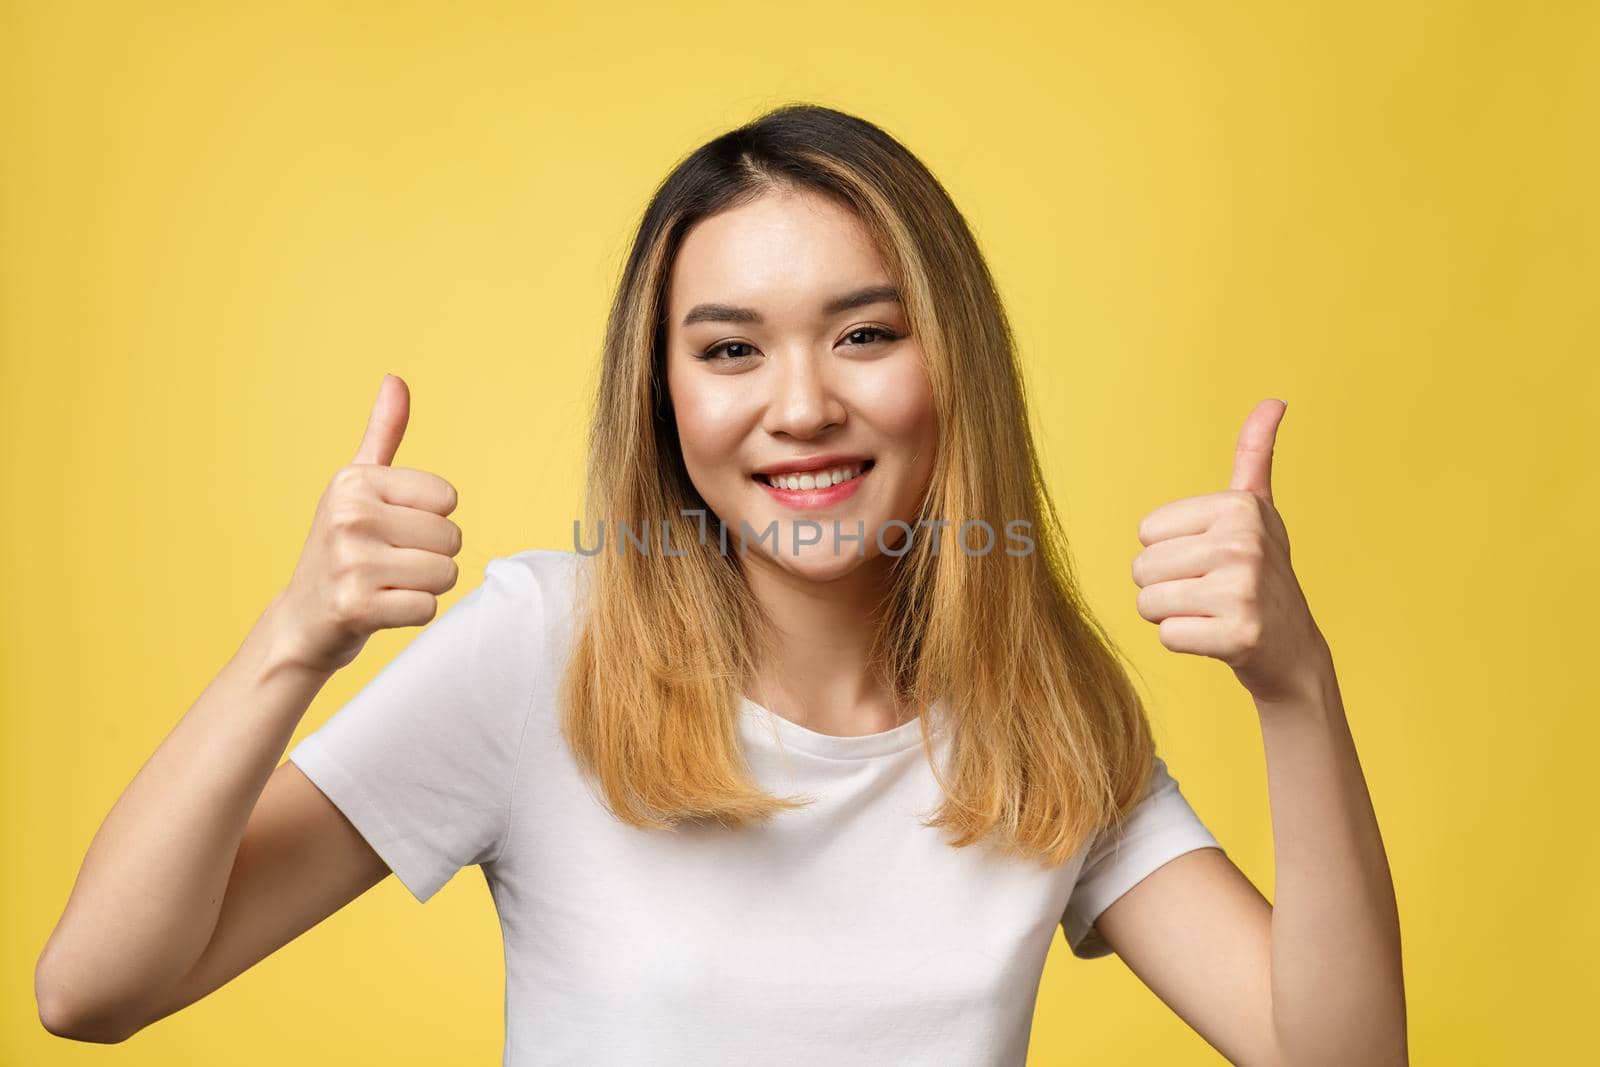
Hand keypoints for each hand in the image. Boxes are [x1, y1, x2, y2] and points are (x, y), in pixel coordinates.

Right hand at [274, 374, 462, 673]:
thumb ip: (383, 434)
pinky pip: (426, 607)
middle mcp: (350, 515)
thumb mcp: (357, 486)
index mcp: (355, 481)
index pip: (448, 498)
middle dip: (431, 558)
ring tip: (385, 584)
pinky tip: (380, 608)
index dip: (431, 520)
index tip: (392, 531)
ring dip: (424, 587)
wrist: (303, 620)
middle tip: (389, 564)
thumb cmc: (341, 548)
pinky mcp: (356, 605)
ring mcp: (350, 561)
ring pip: (445, 574)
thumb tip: (396, 378)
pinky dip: (412, 614)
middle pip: (451, 538)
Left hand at [1131, 398, 1328, 704]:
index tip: (1211, 560)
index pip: (1145, 532)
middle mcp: (1244, 542)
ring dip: (1171, 615)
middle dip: (1165, 587)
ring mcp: (1244, 589)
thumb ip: (1254, 456)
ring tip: (1211, 612)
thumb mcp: (1258, 510)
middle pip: (1141, 568)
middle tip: (1209, 592)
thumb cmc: (1261, 574)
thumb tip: (1274, 400)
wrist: (1292, 649)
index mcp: (1239, 506)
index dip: (1169, 552)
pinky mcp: (1239, 634)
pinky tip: (1218, 637)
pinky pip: (1167, 636)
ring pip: (1148, 603)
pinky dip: (1185, 642)